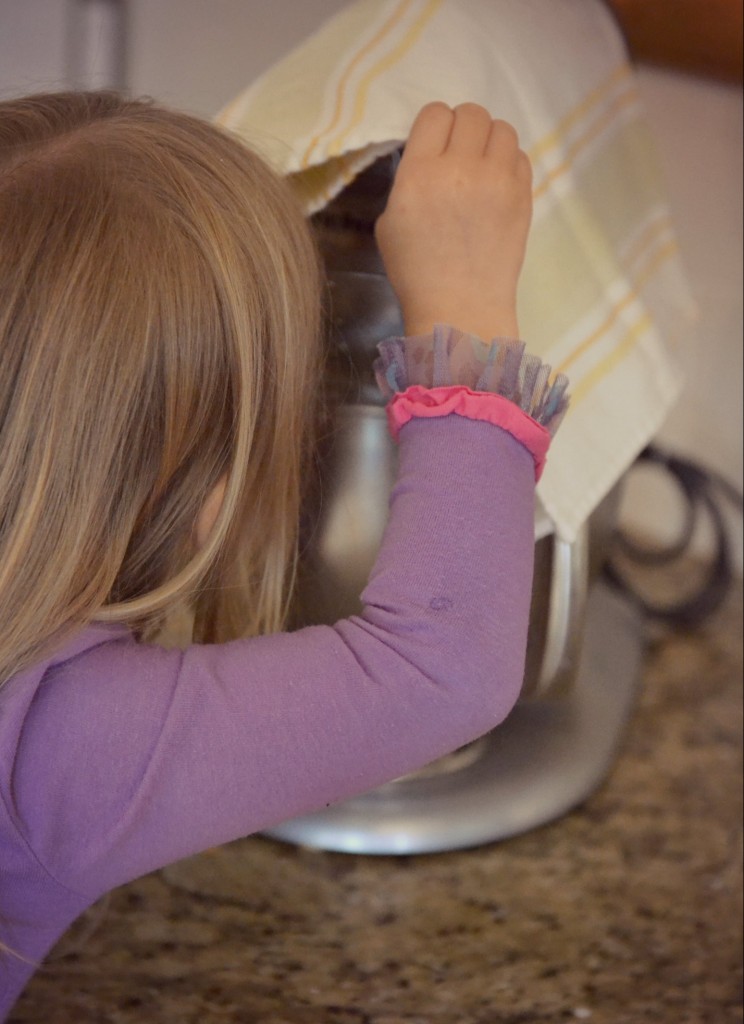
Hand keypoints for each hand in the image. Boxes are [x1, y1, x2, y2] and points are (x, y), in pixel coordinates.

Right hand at [375, 102, 532, 340]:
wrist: (460, 308)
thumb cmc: (417, 272)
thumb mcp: (390, 222)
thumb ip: (408, 180)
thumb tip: (429, 160)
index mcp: (420, 174)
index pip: (435, 114)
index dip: (434, 126)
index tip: (434, 146)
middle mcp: (461, 168)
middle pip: (471, 113)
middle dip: (463, 129)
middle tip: (459, 155)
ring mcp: (497, 180)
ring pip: (501, 128)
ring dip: (489, 141)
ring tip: (481, 167)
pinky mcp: (522, 195)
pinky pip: (520, 156)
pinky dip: (508, 163)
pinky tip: (496, 186)